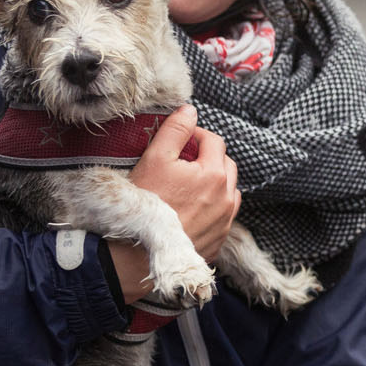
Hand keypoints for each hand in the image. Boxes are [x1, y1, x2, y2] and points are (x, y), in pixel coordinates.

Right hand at [110, 106, 240, 303]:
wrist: (136, 254)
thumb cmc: (144, 204)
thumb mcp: (155, 157)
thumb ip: (175, 129)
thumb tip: (190, 110)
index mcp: (215, 174)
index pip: (214, 141)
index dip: (195, 135)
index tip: (179, 141)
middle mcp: (227, 199)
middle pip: (226, 165)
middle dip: (208, 157)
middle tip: (182, 162)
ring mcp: (224, 223)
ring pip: (228, 191)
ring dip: (214, 182)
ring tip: (187, 185)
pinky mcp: (217, 242)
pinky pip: (222, 216)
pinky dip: (212, 207)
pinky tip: (189, 209)